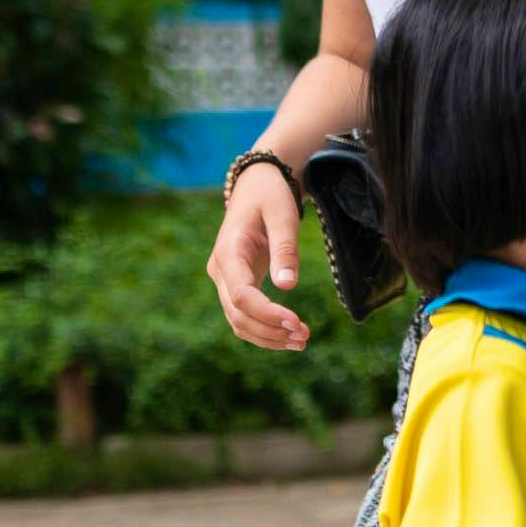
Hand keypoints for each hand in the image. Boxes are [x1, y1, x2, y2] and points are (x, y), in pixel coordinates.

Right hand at [206, 162, 309, 349]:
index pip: (242, 296)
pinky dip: (264, 329)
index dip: (268, 314)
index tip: (297, 323)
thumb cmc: (270, 196)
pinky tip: (288, 335)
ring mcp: (225, 279)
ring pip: (238, 320)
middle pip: (238, 314)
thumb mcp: (282, 215)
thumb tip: (287, 286)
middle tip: (305, 337)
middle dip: (270, 331)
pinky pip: (243, 314)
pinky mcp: (235, 283)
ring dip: (267, 336)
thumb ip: (284, 249)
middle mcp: (220, 270)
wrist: (256, 185)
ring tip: (301, 341)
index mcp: (229, 252)